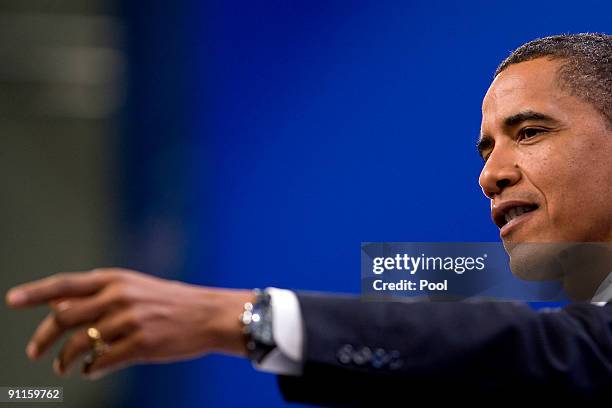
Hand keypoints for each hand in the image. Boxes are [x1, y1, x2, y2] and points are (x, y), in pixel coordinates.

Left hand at [5, 268, 253, 379]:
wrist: (208, 315)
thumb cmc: (170, 301)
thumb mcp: (135, 287)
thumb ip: (99, 295)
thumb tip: (58, 307)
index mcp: (115, 279)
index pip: (65, 285)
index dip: (35, 292)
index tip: (11, 300)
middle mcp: (118, 297)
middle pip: (64, 317)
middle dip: (43, 339)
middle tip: (34, 352)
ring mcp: (129, 321)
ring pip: (80, 344)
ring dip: (66, 360)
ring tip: (64, 367)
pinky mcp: (140, 344)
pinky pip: (102, 362)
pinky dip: (90, 369)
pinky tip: (91, 370)